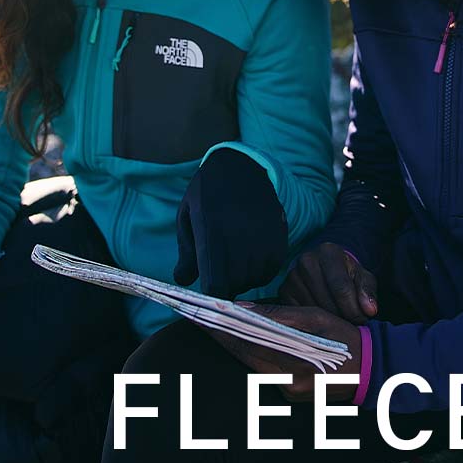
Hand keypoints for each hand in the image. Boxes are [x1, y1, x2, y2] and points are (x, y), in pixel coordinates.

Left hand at [173, 148, 287, 298]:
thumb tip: (182, 281)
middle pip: (236, 285)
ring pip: (254, 279)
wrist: (241, 166)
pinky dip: (261, 269)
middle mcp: (241, 238)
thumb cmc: (206, 194)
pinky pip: (271, 269)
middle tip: (219, 271)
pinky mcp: (279, 237)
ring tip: (235, 259)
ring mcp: (263, 237)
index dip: (212, 296)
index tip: (208, 294)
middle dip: (226, 286)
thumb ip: (186, 253)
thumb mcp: (187, 217)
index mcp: (213, 234)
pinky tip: (251, 254)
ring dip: (244, 277)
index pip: (216, 285)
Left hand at [204, 301, 361, 402]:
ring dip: (235, 344)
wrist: (372, 370)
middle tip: (199, 316)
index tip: (201, 314)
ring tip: (215, 325)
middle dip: (222, 335)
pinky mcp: (290, 396)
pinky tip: (241, 341)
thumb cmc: (344, 338)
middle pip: (244, 355)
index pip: (246, 343)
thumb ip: (279, 314)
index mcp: (292, 362)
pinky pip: (263, 372)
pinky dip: (251, 355)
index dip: (221, 328)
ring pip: (251, 364)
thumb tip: (242, 307)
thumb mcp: (315, 318)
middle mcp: (286, 384)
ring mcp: (288, 393)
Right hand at [280, 243, 377, 323]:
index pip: (341, 287)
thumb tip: (369, 309)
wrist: (327, 268)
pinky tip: (324, 320)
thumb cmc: (347, 274)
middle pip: (326, 301)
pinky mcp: (284, 290)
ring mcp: (292, 275)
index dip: (354, 309)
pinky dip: (314, 322)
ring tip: (340, 320)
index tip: (362, 319)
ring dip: (329, 321)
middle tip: (352, 323)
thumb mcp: (363, 278)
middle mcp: (306, 260)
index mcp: (328, 252)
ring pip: (312, 310)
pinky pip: (300, 314)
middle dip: (342, 317)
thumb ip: (368, 291)